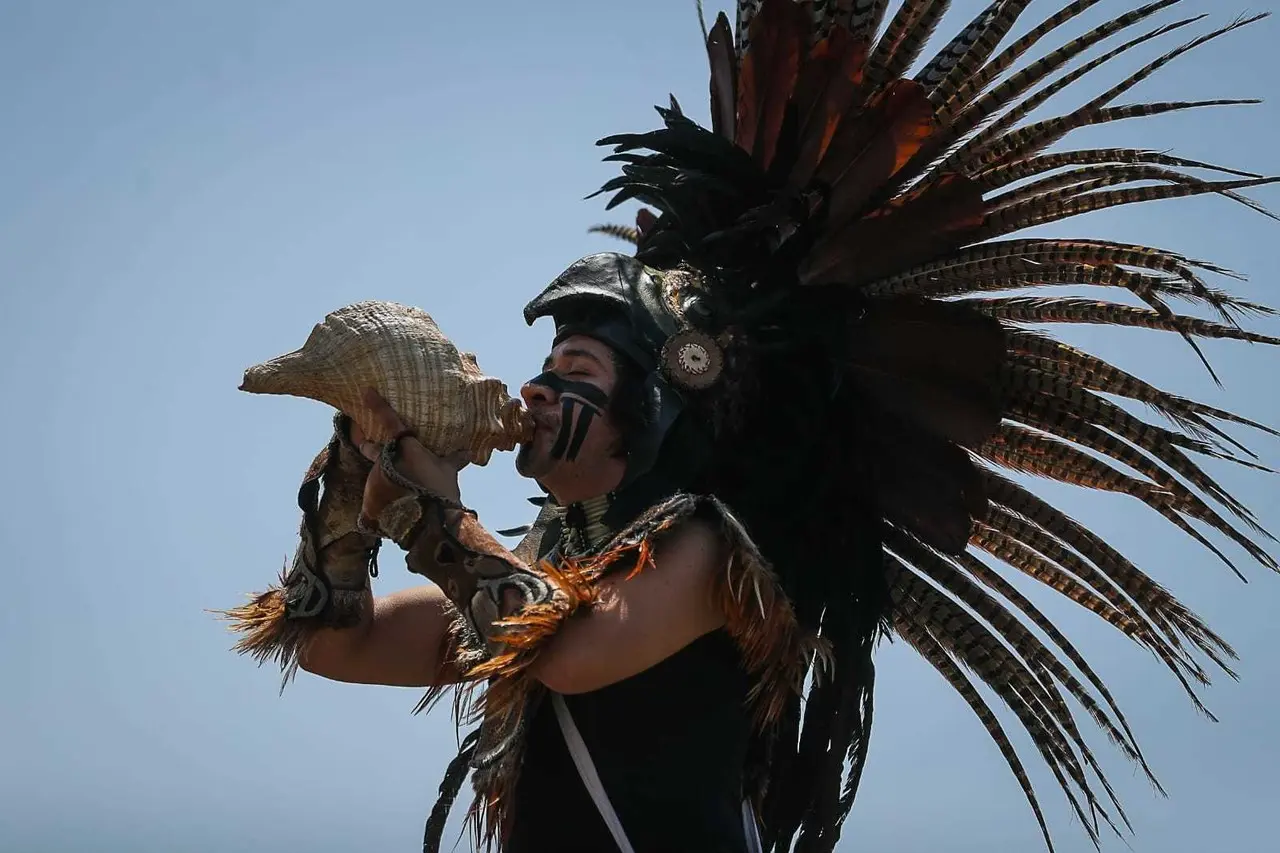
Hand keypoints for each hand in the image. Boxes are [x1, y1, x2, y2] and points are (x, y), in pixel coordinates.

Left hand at [349, 388, 468, 521]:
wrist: (426, 523)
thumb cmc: (438, 492)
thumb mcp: (448, 474)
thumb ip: (454, 461)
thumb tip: (468, 452)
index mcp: (405, 448)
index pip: (388, 421)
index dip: (377, 406)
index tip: (366, 392)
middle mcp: (386, 460)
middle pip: (370, 447)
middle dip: (367, 443)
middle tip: (365, 440)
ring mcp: (376, 480)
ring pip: (374, 471)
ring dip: (379, 472)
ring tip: (387, 479)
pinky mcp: (370, 501)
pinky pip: (373, 498)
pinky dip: (381, 499)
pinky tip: (386, 506)